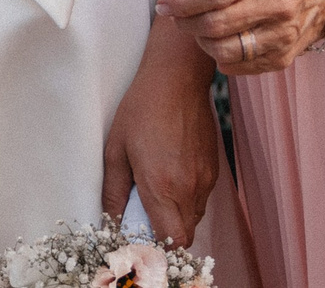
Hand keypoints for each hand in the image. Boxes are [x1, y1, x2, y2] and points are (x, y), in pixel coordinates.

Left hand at [101, 36, 218, 249]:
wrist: (177, 79)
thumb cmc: (142, 110)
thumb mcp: (116, 149)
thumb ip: (114, 190)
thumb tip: (110, 218)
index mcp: (162, 187)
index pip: (173, 240)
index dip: (159, 245)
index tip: (142, 235)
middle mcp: (189, 188)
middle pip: (185, 234)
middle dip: (165, 232)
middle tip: (145, 213)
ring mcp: (205, 178)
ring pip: (194, 217)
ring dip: (177, 215)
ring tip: (157, 189)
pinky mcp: (214, 167)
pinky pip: (202, 197)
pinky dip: (187, 197)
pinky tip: (171, 173)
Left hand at [155, 0, 324, 74]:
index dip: (183, 2)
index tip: (164, 5)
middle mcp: (279, 3)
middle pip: (216, 25)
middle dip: (186, 23)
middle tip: (178, 17)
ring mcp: (283, 34)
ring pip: (224, 51)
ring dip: (201, 41)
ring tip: (200, 28)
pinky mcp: (284, 58)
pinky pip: (237, 66)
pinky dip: (221, 55)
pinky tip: (223, 39)